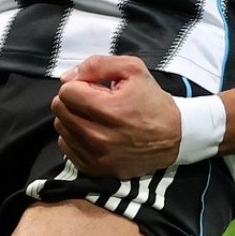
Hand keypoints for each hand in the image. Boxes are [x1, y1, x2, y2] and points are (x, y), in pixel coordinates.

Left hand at [51, 55, 181, 178]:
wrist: (174, 137)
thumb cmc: (152, 101)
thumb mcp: (132, 69)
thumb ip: (97, 65)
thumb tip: (67, 77)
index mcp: (108, 110)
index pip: (66, 92)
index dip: (79, 85)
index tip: (95, 88)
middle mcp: (99, 137)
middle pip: (60, 110)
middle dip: (74, 100)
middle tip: (94, 101)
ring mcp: (96, 156)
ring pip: (61, 128)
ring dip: (72, 118)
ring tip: (94, 116)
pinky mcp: (95, 170)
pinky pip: (67, 148)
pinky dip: (75, 137)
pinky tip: (93, 132)